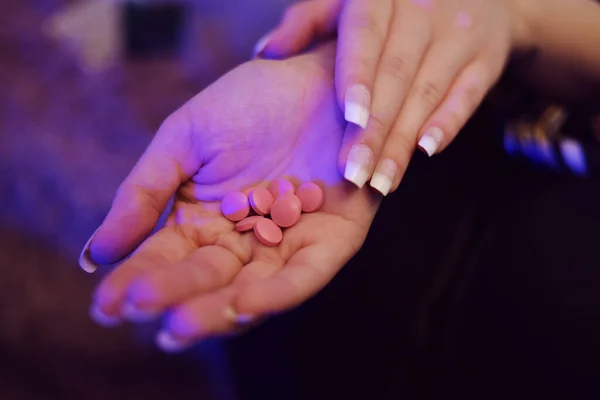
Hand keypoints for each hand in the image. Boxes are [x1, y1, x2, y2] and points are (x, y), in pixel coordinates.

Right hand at [80, 42, 379, 350]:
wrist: (321, 76)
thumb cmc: (250, 103)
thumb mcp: (185, 139)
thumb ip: (145, 191)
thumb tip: (97, 253)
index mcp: (206, 222)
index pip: (167, 258)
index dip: (137, 279)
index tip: (105, 305)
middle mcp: (245, 242)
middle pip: (207, 278)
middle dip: (173, 295)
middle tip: (138, 309)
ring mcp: (288, 245)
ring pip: (251, 290)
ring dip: (216, 309)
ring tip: (177, 325)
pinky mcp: (330, 243)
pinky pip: (303, 275)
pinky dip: (276, 293)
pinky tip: (242, 304)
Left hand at [257, 0, 531, 194]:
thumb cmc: (391, 3)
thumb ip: (307, 20)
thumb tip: (265, 53)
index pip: (366, 34)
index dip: (358, 76)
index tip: (349, 119)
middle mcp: (421, 10)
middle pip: (396, 74)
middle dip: (376, 128)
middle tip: (354, 174)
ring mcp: (458, 34)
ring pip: (428, 92)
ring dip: (404, 141)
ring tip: (380, 181)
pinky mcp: (485, 58)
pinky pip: (469, 95)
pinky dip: (449, 123)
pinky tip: (426, 152)